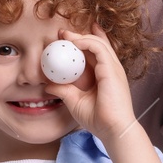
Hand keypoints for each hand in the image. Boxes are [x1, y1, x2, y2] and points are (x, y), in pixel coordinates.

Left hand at [50, 29, 139, 145]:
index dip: (85, 42)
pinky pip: (99, 48)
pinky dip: (86, 42)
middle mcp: (111, 69)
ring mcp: (113, 68)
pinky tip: (74, 42)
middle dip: (81, 35)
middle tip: (63, 32)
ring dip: (81, 37)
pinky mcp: (111, 70)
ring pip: (98, 43)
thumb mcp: (76, 102)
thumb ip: (64, 91)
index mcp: (105, 75)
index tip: (67, 38)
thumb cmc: (99, 119)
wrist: (114, 130)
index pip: (98, 52)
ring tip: (65, 34)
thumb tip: (48, 85)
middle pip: (98, 44)